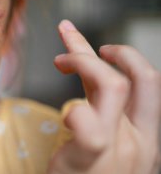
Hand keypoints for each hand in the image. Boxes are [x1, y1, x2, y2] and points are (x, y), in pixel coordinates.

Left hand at [48, 20, 160, 173]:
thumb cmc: (88, 173)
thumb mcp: (105, 138)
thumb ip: (100, 105)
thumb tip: (87, 65)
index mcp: (146, 135)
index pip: (147, 82)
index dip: (127, 55)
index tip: (101, 46)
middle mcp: (140, 141)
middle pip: (133, 77)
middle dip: (98, 51)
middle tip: (67, 47)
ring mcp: (120, 152)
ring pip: (113, 86)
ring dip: (83, 62)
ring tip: (60, 62)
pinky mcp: (91, 162)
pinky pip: (89, 127)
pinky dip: (75, 111)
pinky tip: (63, 116)